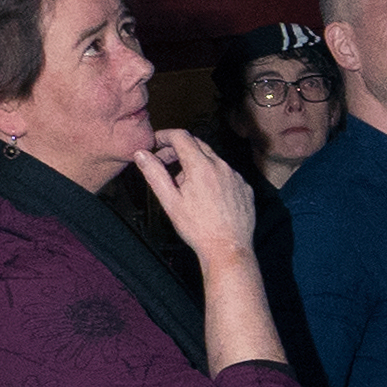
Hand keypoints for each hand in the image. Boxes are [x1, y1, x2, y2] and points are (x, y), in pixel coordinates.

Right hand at [126, 129, 257, 261]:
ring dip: (195, 165)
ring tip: (183, 187)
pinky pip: (226, 173)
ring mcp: (236, 176)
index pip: (181, 136)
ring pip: (212, 160)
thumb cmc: (198, 229)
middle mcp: (222, 166)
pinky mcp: (245, 188)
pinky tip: (205, 195)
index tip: (155, 144)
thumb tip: (141, 154)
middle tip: (163, 163)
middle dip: (177, 150)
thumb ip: (154, 173)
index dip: (164, 136)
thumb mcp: (170, 201)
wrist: (228, 249)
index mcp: (202, 166)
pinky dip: (212, 176)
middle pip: (197, 144)